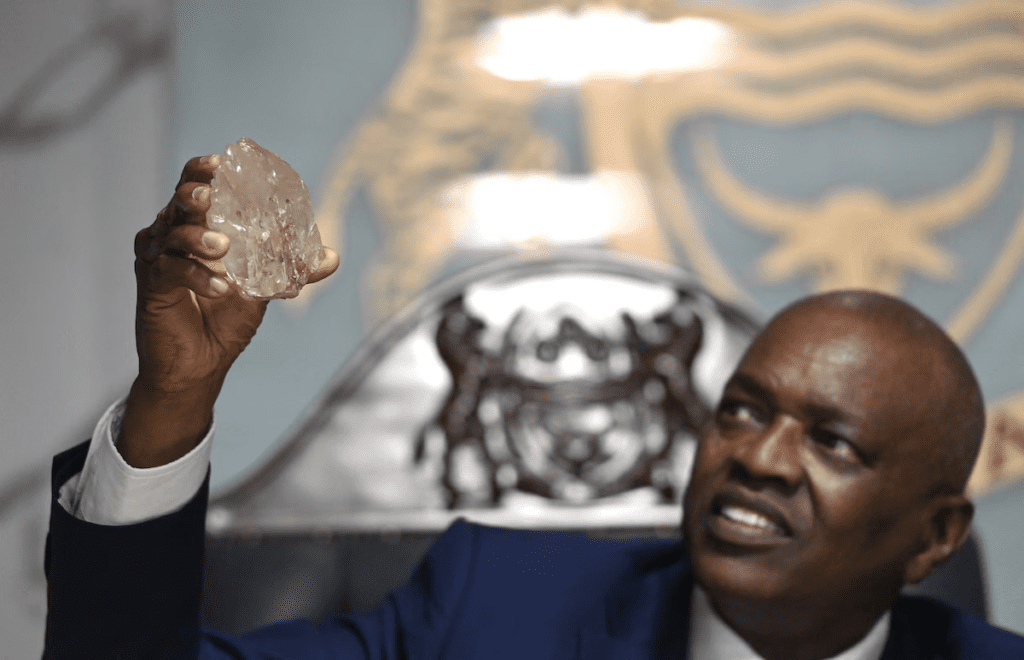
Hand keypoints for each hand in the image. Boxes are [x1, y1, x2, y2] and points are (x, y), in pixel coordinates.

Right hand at [118, 154, 339, 466]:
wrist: (201, 365)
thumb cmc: (226, 320)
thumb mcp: (264, 289)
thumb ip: (293, 269)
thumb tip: (333, 257)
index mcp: (195, 226)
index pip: (194, 185)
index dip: (202, 169)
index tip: (222, 163)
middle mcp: (171, 236)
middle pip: (177, 202)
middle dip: (193, 194)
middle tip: (209, 197)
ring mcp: (157, 260)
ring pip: (172, 234)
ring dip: (198, 237)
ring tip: (223, 247)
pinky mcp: (152, 287)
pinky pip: (170, 271)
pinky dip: (197, 276)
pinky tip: (220, 288)